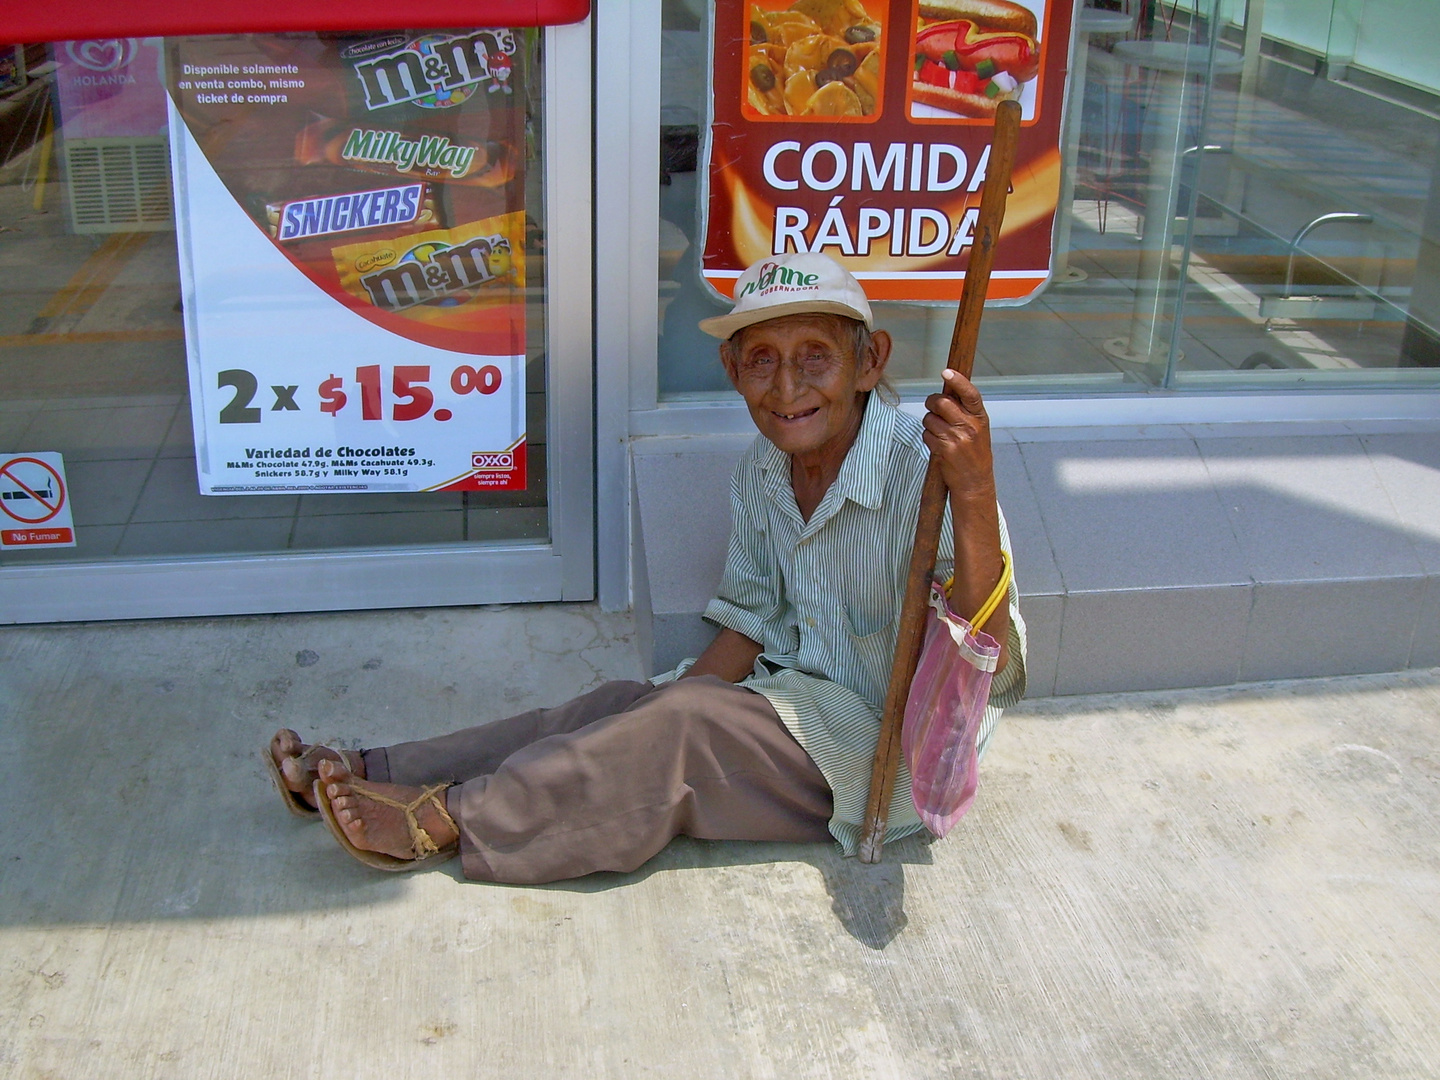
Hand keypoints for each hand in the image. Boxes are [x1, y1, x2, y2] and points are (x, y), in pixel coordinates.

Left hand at [922, 368, 995, 500]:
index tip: (946, 372)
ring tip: (939, 433)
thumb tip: (946, 390)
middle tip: (933, 407)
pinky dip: (928, 438)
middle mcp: (970, 426)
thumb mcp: (978, 429)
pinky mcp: (945, 450)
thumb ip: (965, 411)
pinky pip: (926, 435)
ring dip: (929, 423)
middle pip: (942, 402)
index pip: (970, 394)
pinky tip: (938, 446)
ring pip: (930, 419)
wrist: (975, 482)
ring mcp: (957, 438)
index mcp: (980, 418)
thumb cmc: (974, 454)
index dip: (958, 381)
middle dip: (932, 402)